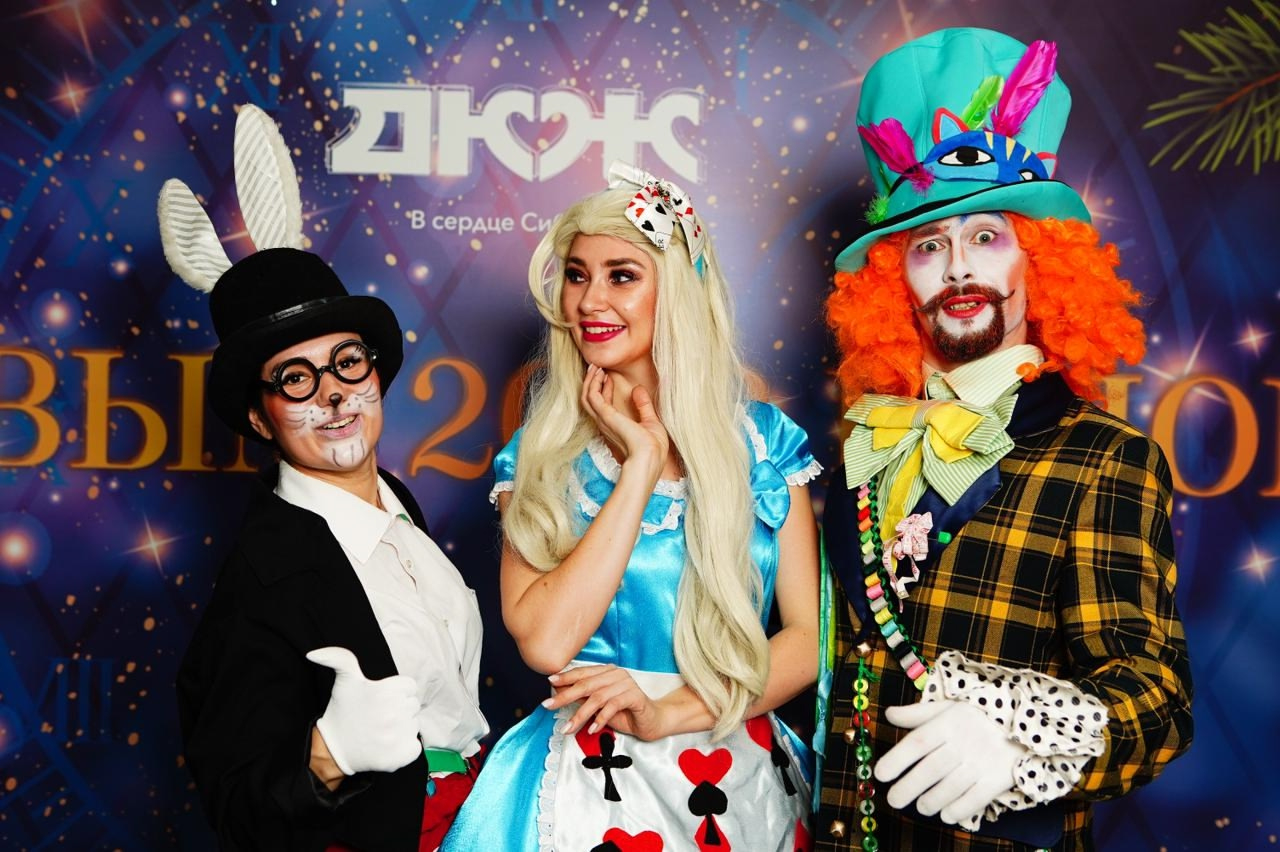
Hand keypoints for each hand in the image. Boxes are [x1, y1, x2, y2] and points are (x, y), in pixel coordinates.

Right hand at [307, 646, 421, 775]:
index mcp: (386, 691)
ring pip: (414, 725)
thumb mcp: (344, 681)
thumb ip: (340, 659)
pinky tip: (387, 744)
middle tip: (379, 716)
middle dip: (399, 709)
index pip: (410, 687)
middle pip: (413, 705)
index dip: (396, 692)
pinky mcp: (402, 755)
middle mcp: (395, 712)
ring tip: (381, 730)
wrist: (334, 750)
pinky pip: (415, 746)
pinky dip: (405, 747)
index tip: (381, 700)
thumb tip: (313, 653)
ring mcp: (399, 735)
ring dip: (402, 727)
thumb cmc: (342, 713)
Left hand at [543, 664, 666, 741]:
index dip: (565, 677)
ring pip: (597, 697)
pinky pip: (613, 706)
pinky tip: (592, 729)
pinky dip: (600, 718)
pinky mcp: (635, 697)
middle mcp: (616, 674)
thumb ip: (583, 698)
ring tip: (568, 728)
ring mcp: (627, 684)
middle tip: (549, 705)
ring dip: (580, 715)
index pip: (582, 673)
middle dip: (565, 696)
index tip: (550, 682)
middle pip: (586, 684)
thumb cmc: (624, 713)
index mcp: (607, 671)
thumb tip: (559, 694)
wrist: (652, 721)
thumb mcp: (599, 705)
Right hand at [581, 365, 668, 483]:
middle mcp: (605, 424)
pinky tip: (600, 374)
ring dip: (589, 380)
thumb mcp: (651, 421)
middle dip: (591, 383)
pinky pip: (592, 396)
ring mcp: (603, 420)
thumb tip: (638, 389)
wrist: (650, 457)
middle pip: (589, 400)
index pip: (603, 405)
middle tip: (596, 367)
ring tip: (595, 367)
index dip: (604, 389)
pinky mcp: (605, 416)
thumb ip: (643, 405)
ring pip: (586, 396)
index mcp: (615, 427)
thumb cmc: (653, 447)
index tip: (608, 376)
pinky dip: (593, 383)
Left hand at [875, 698, 1026, 826]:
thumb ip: (917, 714)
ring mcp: (981, 763)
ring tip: (920, 807)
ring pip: (951, 788)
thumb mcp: (948, 707)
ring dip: (931, 801)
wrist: (1023, 724)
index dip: (896, 759)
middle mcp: (963, 744)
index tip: (879, 774)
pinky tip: (945, 814)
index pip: (917, 742)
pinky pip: (974, 800)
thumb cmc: (977, 717)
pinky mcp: (996, 780)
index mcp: (947, 724)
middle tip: (893, 800)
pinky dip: (957, 810)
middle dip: (908, 787)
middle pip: (931, 769)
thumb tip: (888, 714)